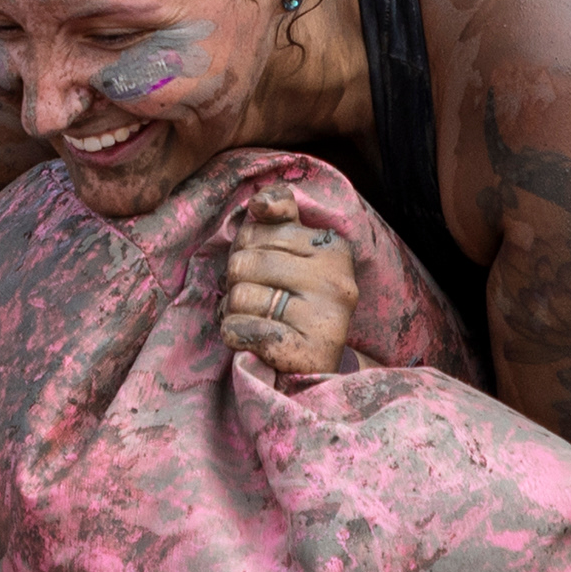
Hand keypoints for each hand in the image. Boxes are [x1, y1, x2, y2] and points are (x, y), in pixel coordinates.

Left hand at [221, 183, 355, 375]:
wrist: (317, 369)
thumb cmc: (297, 303)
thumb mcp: (297, 254)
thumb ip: (280, 217)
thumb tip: (259, 202)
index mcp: (333, 247)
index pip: (255, 231)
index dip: (245, 252)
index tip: (262, 271)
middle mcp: (335, 278)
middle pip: (243, 262)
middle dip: (237, 283)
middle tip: (256, 301)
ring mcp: (324, 316)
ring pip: (239, 296)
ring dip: (235, 312)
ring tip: (257, 320)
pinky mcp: (306, 351)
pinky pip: (240, 329)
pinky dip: (236, 336)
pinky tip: (254, 341)